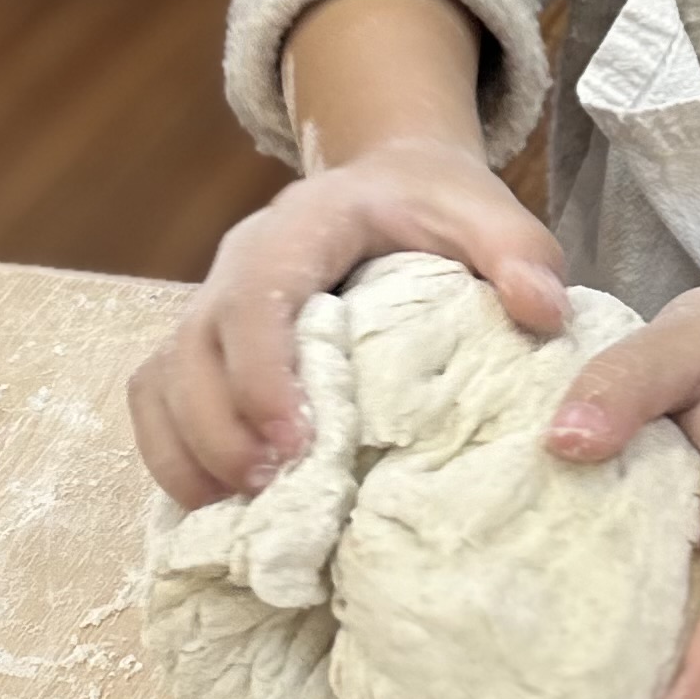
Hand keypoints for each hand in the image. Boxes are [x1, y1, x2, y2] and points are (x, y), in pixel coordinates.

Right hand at [128, 139, 565, 506]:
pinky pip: (156, 404)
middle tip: (278, 494)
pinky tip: (223, 513)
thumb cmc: (433, 204)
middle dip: (222, 431)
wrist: (386, 182)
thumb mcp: (485, 211)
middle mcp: (237, 263)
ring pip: (161, 382)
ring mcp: (210, 307)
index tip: (299, 442)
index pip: (257, 292)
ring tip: (249, 515)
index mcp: (300, 226)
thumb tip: (543, 312)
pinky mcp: (201, 349)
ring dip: (191, 455)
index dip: (264, 371)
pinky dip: (175, 461)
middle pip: (192, 349)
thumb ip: (520, 252)